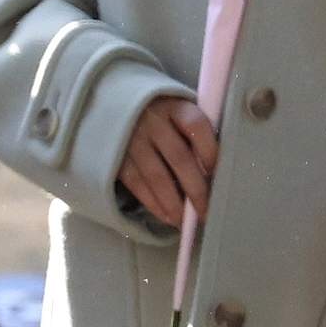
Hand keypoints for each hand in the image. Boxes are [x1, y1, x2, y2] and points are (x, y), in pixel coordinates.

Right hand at [118, 96, 218, 225]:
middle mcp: (151, 120)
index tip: (216, 174)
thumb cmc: (157, 114)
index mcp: (173, 106)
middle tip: (206, 212)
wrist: (109, 104)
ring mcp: (132, 138)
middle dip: (196, 190)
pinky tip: (166, 216)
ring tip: (185, 222)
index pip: (196, 125)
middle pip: (179, 157)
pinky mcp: (116, 156)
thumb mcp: (175, 111)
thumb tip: (214, 171)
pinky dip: (153, 203)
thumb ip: (194, 132)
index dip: (209, 151)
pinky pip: (137, 183)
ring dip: (174, 204)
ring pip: (157, 176)